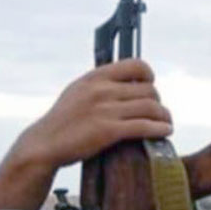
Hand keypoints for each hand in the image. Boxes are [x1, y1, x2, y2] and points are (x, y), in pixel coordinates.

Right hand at [0, 59, 171, 209]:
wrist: (44, 144)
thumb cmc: (63, 121)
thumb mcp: (78, 92)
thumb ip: (100, 85)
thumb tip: (128, 83)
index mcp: (95, 77)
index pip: (135, 65)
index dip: (148, 76)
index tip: (150, 86)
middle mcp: (101, 90)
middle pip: (148, 90)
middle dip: (158, 101)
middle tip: (158, 112)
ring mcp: (105, 110)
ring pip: (151, 107)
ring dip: (164, 116)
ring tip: (166, 123)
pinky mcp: (108, 131)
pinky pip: (144, 126)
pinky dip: (160, 129)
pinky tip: (165, 131)